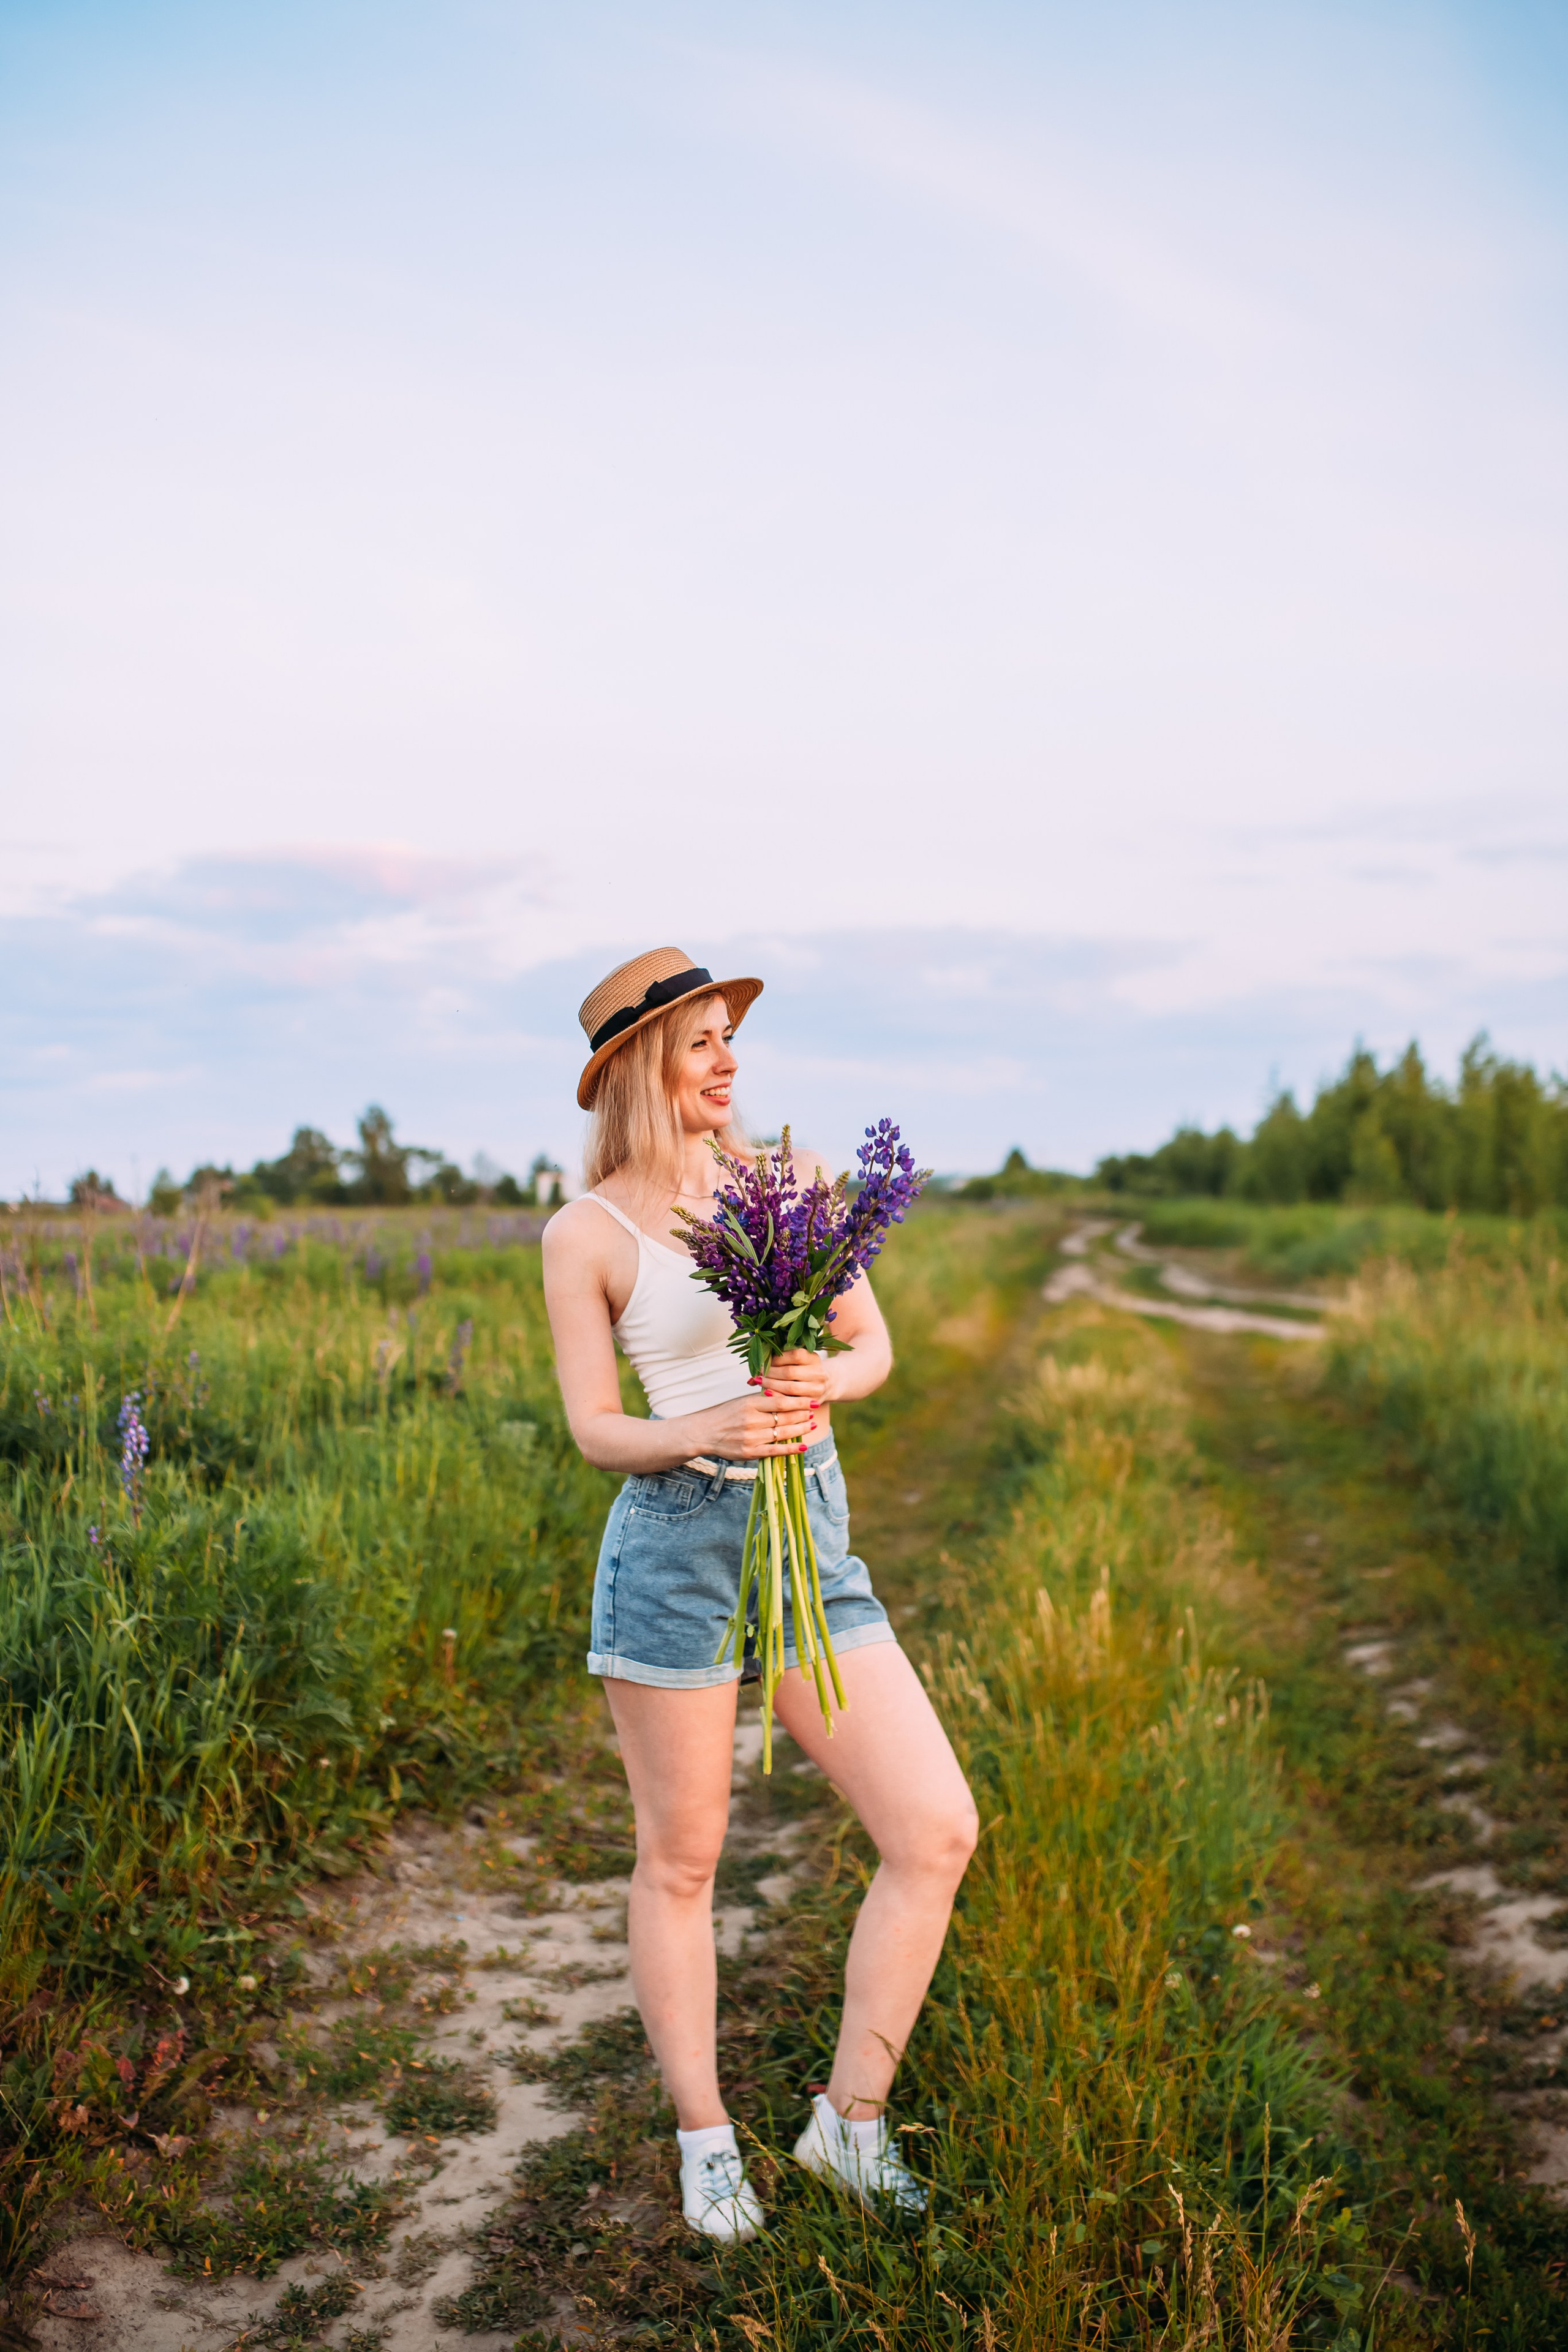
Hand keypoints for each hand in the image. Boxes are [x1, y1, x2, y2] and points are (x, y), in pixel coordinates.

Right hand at [698, 1380, 818, 1459]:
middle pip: (784, 1417)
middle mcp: (751, 1420)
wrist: (703, 1433)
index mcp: (750, 1404)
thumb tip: (783, 1396)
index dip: (798, 1401)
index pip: (780, 1401)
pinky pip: (774, 1450)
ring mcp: (751, 1437)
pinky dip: (790, 1449)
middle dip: (802, 1414)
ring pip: (782, 1433)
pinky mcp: (749, 1452)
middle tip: (815, 1411)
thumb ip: (760, 1401)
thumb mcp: (740, 1402)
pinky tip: (803, 1446)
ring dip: (800, 1429)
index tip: (810, 1400)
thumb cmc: (724, 1415)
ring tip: (812, 1425)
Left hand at [754, 1347, 835, 1405]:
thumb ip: (777, 1363)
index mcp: (813, 1358)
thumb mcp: (796, 1363)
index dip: (777, 1359)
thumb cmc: (804, 1371)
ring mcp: (817, 1389)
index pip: (794, 1355)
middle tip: (759, 1376)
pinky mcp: (814, 1403)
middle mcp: (818, 1373)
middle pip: (790, 1372)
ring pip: (790, 1388)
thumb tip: (751, 1377)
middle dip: (771, 1374)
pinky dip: (778, 1398)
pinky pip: (793, 1402)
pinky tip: (768, 1396)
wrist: (827, 1384)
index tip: (764, 1363)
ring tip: (761, 1385)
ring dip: (772, 1386)